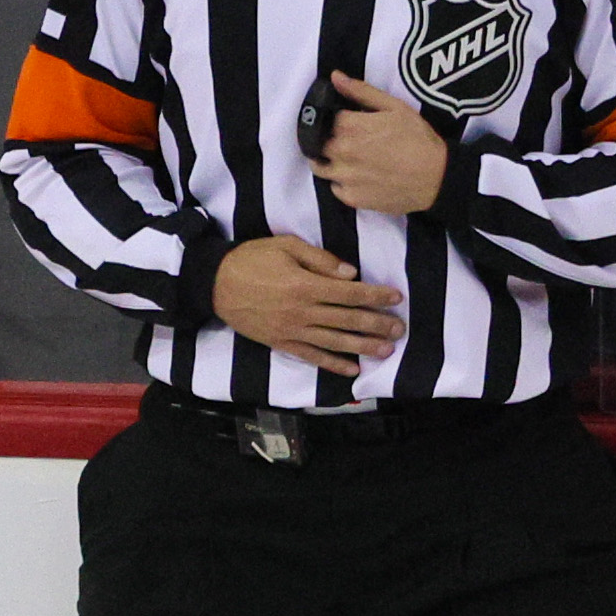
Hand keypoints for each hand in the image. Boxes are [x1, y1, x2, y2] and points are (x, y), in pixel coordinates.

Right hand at [210, 233, 403, 376]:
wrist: (215, 283)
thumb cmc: (252, 259)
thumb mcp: (285, 246)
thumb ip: (320, 259)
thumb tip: (351, 274)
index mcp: (305, 285)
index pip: (350, 293)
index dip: (376, 295)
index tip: (396, 297)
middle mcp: (303, 312)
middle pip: (348, 320)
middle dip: (377, 324)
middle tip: (399, 329)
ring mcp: (292, 331)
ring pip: (335, 342)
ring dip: (363, 347)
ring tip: (386, 351)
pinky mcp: (282, 343)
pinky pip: (312, 357)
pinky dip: (333, 364)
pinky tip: (352, 369)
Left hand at [311, 73, 447, 214]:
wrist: (436, 178)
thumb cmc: (419, 140)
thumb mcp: (394, 107)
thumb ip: (361, 91)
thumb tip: (336, 77)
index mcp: (350, 127)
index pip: (324, 118)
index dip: (333, 117)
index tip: (344, 120)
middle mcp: (342, 152)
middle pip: (318, 142)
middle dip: (329, 138)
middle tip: (348, 139)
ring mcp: (345, 177)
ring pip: (320, 167)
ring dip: (328, 160)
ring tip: (347, 158)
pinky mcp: (351, 198)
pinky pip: (335, 188)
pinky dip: (341, 182)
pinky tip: (357, 176)